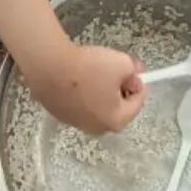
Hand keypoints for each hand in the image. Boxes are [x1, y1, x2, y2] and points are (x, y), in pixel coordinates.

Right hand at [25, 41, 147, 133]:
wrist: (50, 67)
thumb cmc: (89, 68)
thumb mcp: (121, 63)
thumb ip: (133, 70)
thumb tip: (132, 74)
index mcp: (116, 121)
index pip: (138, 103)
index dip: (139, 83)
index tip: (135, 69)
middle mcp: (96, 128)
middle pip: (117, 107)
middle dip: (121, 88)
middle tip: (118, 68)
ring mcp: (75, 122)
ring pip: (98, 105)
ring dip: (102, 90)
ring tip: (98, 69)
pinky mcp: (59, 113)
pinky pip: (80, 102)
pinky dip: (84, 91)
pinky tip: (79, 75)